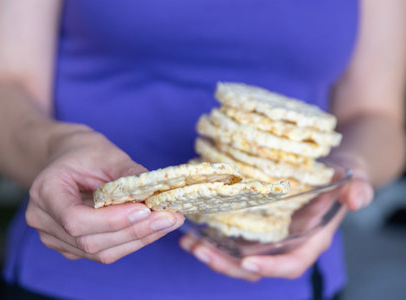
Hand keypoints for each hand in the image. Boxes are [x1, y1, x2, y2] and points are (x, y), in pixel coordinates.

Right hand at [26, 125, 184, 262]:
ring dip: (139, 239)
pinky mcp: (72, 246)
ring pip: (100, 252)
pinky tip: (153, 227)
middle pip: (90, 241)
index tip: (145, 210)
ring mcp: (56, 237)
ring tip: (168, 222)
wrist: (68, 158)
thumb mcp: (107, 154)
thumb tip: (158, 195)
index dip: (111, 220)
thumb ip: (129, 175)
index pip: (75, 219)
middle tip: (169, 218)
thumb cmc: (85, 152)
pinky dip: (132, 241)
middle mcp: (44, 220)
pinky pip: (104, 252)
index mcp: (45, 191)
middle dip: (134, 231)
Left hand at [180, 153, 372, 280]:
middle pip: (256, 266)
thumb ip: (357, 188)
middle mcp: (286, 242)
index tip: (247, 261)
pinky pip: (232, 236)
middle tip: (200, 251)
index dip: (271, 267)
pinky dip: (212, 237)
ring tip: (188, 243)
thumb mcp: (353, 176)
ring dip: (213, 253)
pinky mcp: (255, 222)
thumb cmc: (341, 172)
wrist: (329, 164)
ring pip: (239, 255)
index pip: (292, 263)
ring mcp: (269, 234)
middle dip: (227, 264)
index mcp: (310, 239)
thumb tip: (357, 199)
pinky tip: (193, 229)